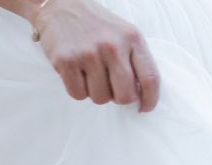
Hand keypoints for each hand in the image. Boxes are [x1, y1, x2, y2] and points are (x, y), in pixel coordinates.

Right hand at [28, 0, 161, 111]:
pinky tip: (77, 73)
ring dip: (96, 93)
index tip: (144, 108)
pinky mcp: (66, 61)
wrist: (61, 5)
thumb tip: (141, 94)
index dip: (150, 99)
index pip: (150, 78)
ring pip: (100, 98)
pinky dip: (78, 90)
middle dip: (119, 98)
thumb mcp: (123, 33)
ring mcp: (88, 54)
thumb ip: (134, 59)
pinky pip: (78, 94)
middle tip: (112, 89)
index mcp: (132, 38)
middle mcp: (112, 46)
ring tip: (90, 74)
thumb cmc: (96, 25)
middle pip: (125, 96)